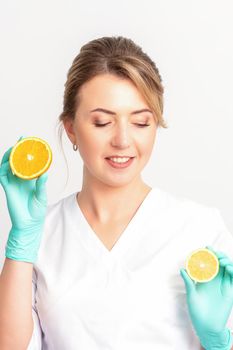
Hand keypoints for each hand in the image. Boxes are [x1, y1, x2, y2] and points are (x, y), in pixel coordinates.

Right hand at [0, 138, 47, 262]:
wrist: (29, 224)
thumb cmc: (36, 211)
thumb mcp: (41, 196)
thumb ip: (41, 184)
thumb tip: (44, 173)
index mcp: (30, 180)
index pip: (28, 163)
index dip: (28, 153)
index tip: (31, 142)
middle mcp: (20, 179)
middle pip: (17, 161)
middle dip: (18, 150)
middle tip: (21, 140)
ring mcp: (13, 183)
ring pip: (8, 165)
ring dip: (10, 156)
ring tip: (14, 148)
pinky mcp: (8, 189)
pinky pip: (3, 176)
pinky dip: (3, 168)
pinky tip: (7, 162)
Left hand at [180, 246, 232, 349]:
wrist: (206, 327)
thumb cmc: (197, 312)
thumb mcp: (191, 295)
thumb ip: (188, 282)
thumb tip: (181, 269)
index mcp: (205, 280)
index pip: (209, 264)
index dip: (209, 255)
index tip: (206, 248)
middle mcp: (215, 281)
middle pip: (219, 263)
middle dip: (218, 255)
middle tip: (214, 252)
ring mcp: (223, 285)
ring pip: (228, 268)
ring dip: (226, 261)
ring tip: (221, 260)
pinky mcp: (229, 291)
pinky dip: (232, 271)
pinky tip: (228, 268)